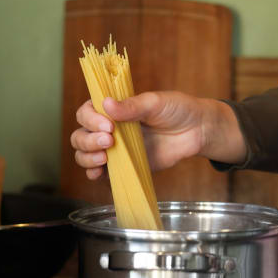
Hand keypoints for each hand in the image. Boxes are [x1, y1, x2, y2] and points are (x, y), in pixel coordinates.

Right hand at [70, 91, 245, 179]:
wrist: (197, 130)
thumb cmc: (177, 110)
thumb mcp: (155, 103)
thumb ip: (132, 106)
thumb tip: (106, 104)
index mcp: (113, 109)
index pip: (86, 113)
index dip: (90, 119)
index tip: (108, 125)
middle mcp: (108, 129)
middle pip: (80, 136)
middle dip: (88, 140)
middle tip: (109, 141)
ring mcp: (115, 149)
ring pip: (85, 155)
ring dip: (87, 157)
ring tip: (104, 158)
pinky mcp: (125, 167)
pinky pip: (102, 174)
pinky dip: (95, 174)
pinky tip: (100, 173)